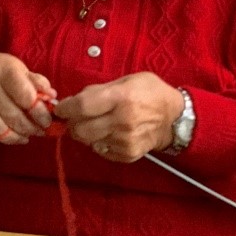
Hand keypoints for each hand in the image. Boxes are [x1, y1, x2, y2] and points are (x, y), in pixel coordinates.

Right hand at [0, 53, 56, 144]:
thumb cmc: (4, 74)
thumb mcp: (22, 71)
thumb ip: (37, 83)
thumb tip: (51, 96)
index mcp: (4, 69)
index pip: (23, 93)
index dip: (38, 110)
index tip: (47, 120)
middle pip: (11, 113)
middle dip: (29, 127)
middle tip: (39, 131)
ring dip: (12, 136)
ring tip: (23, 136)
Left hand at [53, 72, 183, 161]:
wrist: (175, 118)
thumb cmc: (149, 93)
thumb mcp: (127, 80)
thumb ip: (99, 90)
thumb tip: (73, 100)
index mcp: (120, 98)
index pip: (81, 107)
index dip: (65, 108)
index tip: (61, 108)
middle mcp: (122, 121)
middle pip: (80, 130)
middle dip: (72, 123)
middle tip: (76, 117)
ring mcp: (125, 140)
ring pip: (88, 141)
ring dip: (86, 133)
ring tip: (96, 123)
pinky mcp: (128, 154)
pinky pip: (101, 151)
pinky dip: (99, 142)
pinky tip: (109, 132)